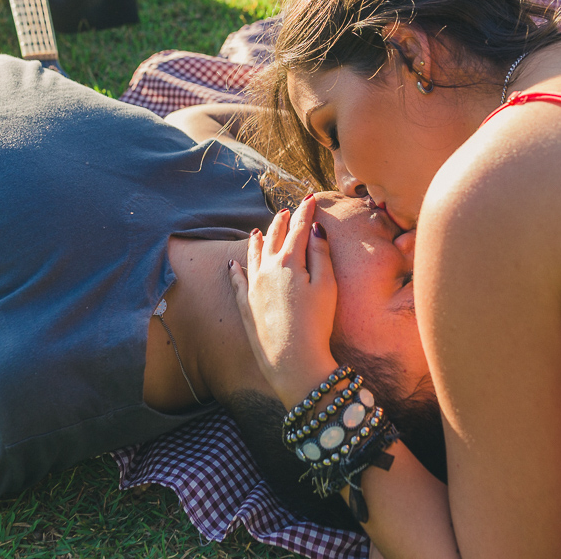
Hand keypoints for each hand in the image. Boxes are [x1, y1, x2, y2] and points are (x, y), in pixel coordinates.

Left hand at [230, 195, 339, 407]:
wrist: (293, 361)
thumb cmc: (316, 324)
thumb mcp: (327, 286)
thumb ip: (321, 254)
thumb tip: (315, 229)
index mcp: (290, 261)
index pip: (298, 228)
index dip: (305, 212)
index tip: (310, 199)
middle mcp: (267, 269)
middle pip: (273, 237)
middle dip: (281, 222)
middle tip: (286, 211)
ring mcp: (253, 287)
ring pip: (253, 255)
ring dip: (258, 240)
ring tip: (259, 230)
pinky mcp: (246, 306)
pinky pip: (237, 281)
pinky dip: (235, 270)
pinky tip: (233, 264)